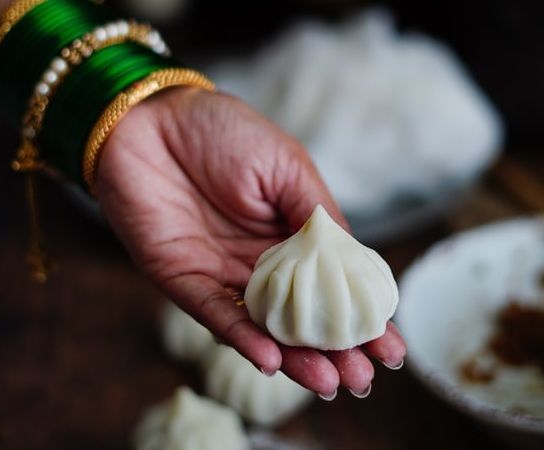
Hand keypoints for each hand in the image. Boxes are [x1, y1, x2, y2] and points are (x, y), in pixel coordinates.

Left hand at [95, 87, 405, 397]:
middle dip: (334, 351)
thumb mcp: (287, 167)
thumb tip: (356, 262)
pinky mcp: (183, 279)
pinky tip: (272, 360)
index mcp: (290, 235)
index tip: (391, 348)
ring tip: (328, 383)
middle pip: (302, 318)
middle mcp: (260, 264)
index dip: (361, 318)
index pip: (332, 285)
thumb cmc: (224, 132)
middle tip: (363, 380)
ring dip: (294, 358)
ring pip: (263, 327)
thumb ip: (317, 215)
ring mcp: (224, 274)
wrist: (152, 118)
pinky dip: (242, 338)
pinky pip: (215, 314)